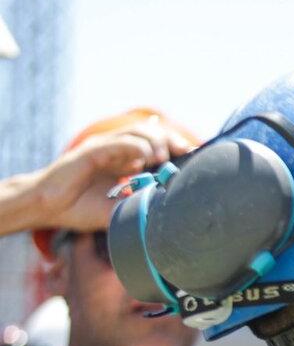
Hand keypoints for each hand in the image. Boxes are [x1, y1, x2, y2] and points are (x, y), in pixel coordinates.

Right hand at [13, 121, 193, 233]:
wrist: (48, 207)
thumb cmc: (81, 209)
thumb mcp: (120, 209)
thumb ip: (142, 205)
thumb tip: (170, 212)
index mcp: (126, 160)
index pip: (157, 145)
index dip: (176, 148)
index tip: (194, 158)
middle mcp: (117, 150)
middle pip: (151, 133)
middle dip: (171, 141)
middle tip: (185, 154)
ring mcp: (104, 148)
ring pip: (137, 133)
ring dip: (155, 142)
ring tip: (163, 157)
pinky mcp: (90, 151)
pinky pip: (116, 143)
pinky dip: (134, 147)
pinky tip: (145, 159)